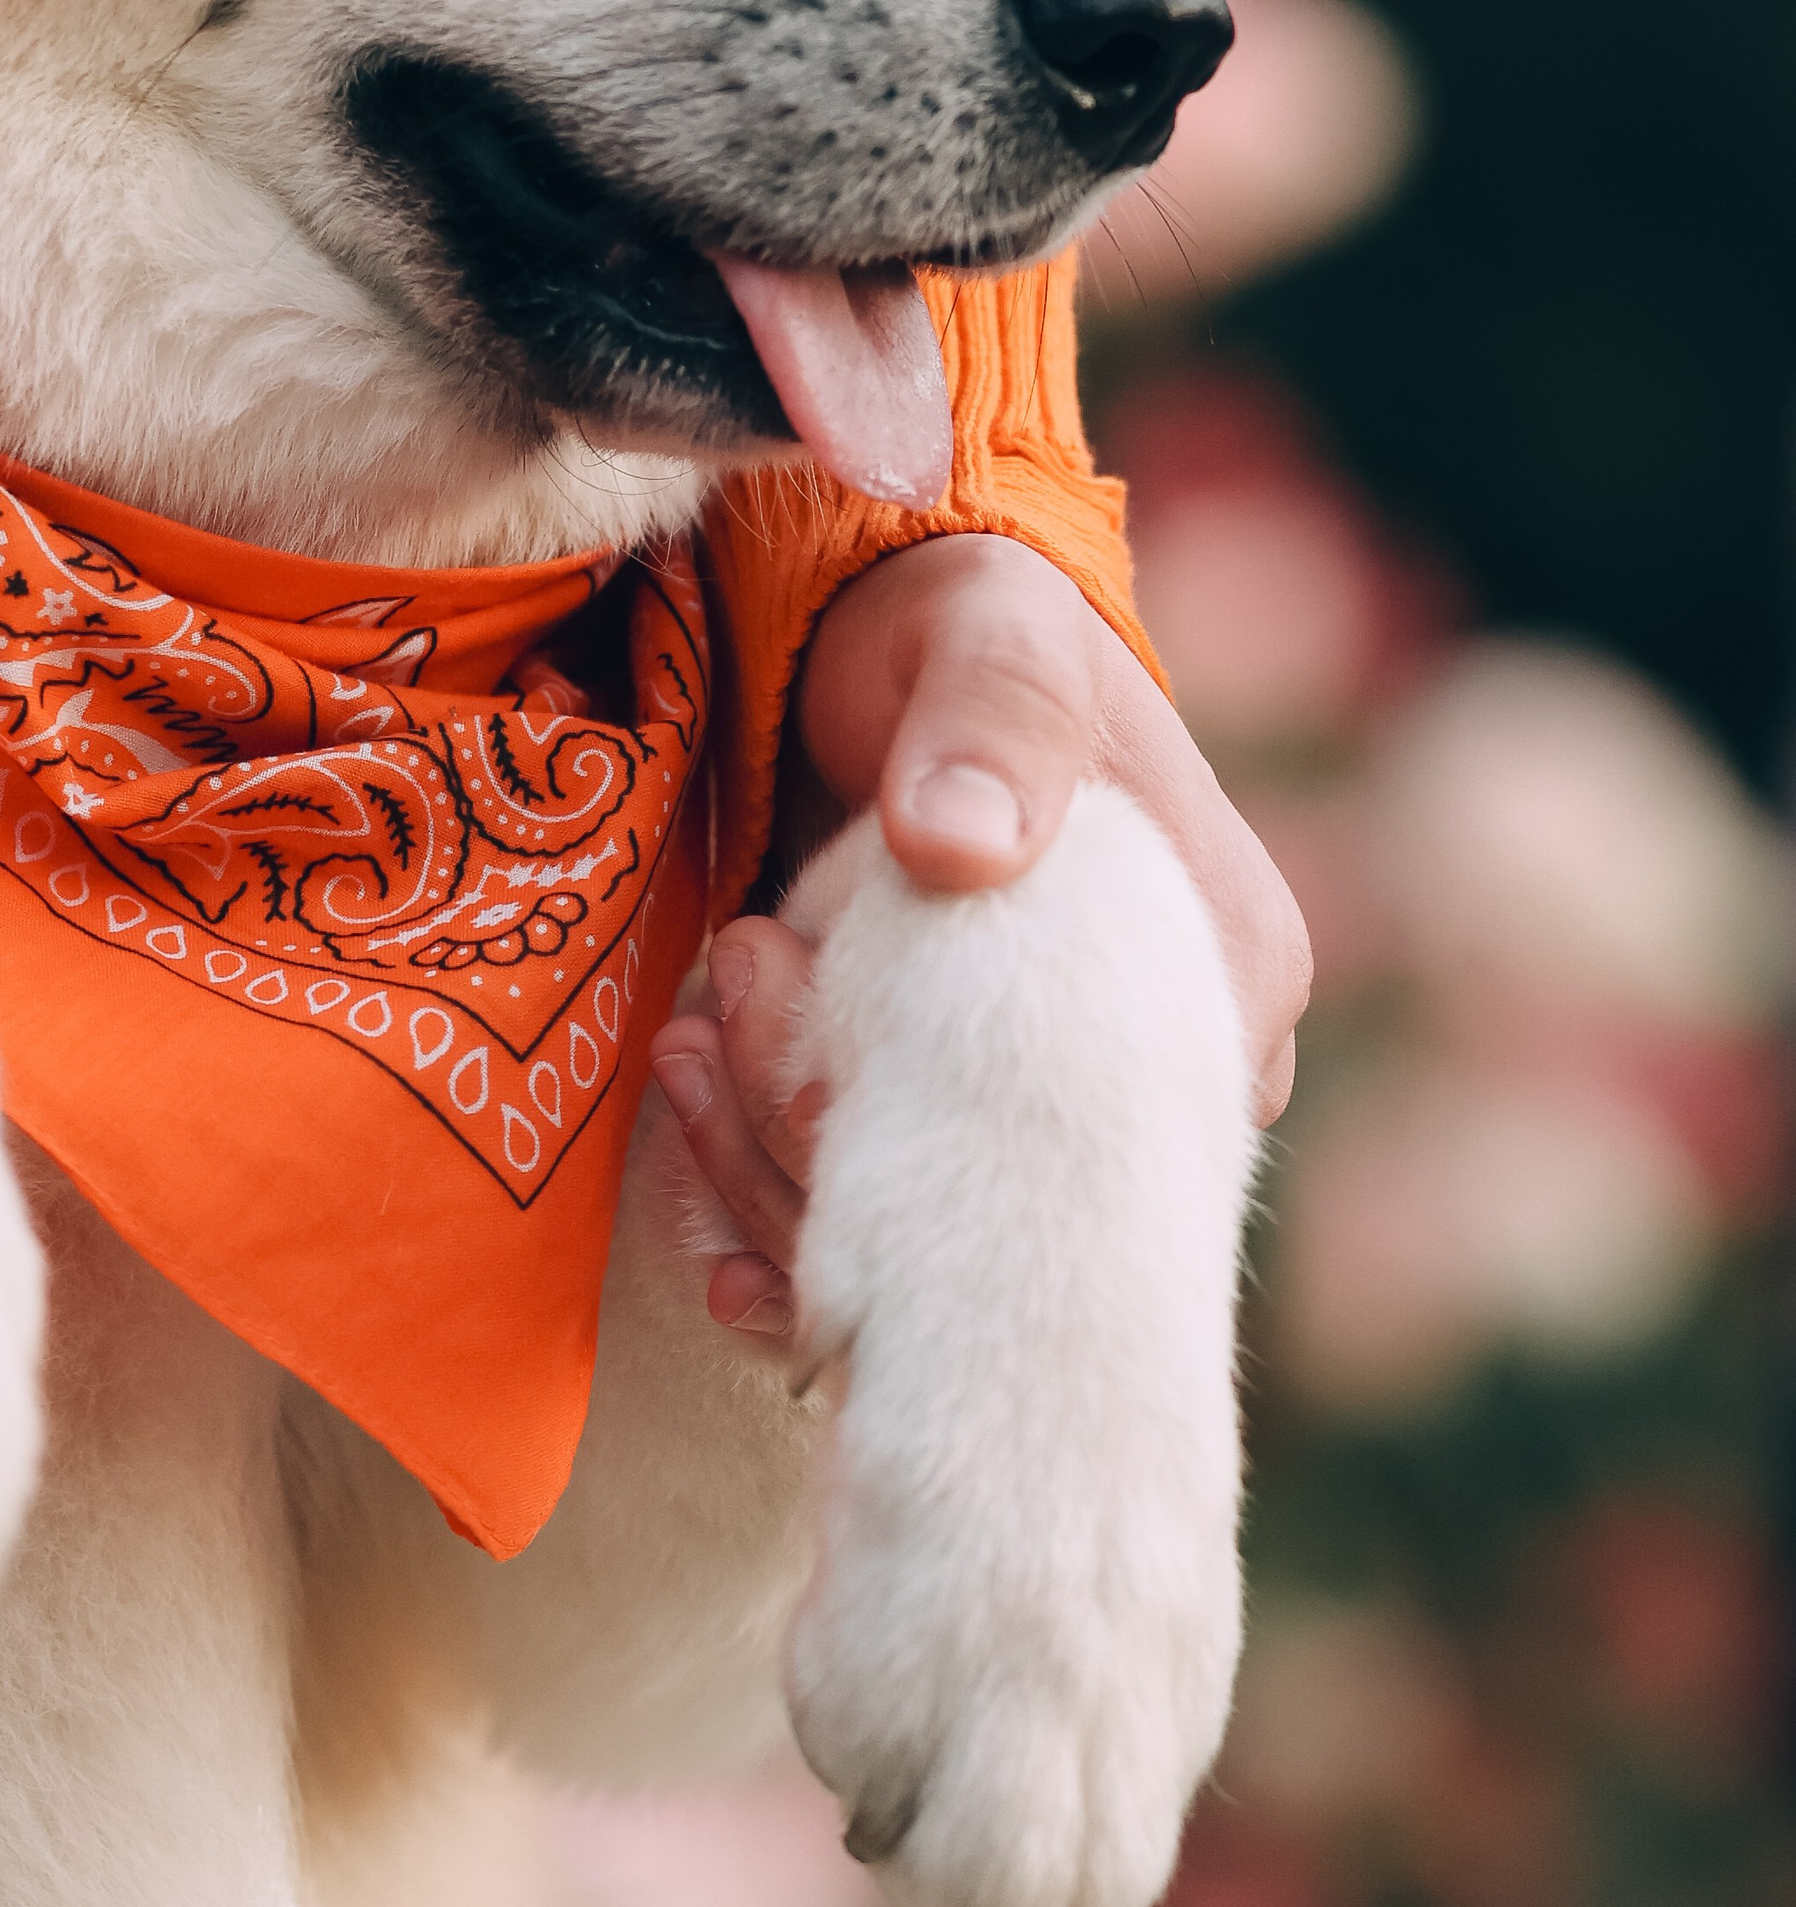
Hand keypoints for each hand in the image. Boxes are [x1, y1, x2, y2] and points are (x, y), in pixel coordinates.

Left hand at [652, 533, 1309, 1335]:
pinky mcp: (962, 1148)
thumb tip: (965, 846)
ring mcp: (1058, 1128)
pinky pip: (892, 1270)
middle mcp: (1162, 1083)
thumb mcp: (987, 638)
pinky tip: (727, 1270)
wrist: (899, 654)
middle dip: (818, 1147)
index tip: (789, 1005)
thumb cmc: (969, 636)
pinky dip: (796, 1266)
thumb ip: (991, 717)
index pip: (1092, 1137)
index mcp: (1220, 978)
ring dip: (776, 1185)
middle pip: (998, 1214)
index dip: (925, 1117)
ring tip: (685, 1054)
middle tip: (703, 1025)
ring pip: (927, 1251)